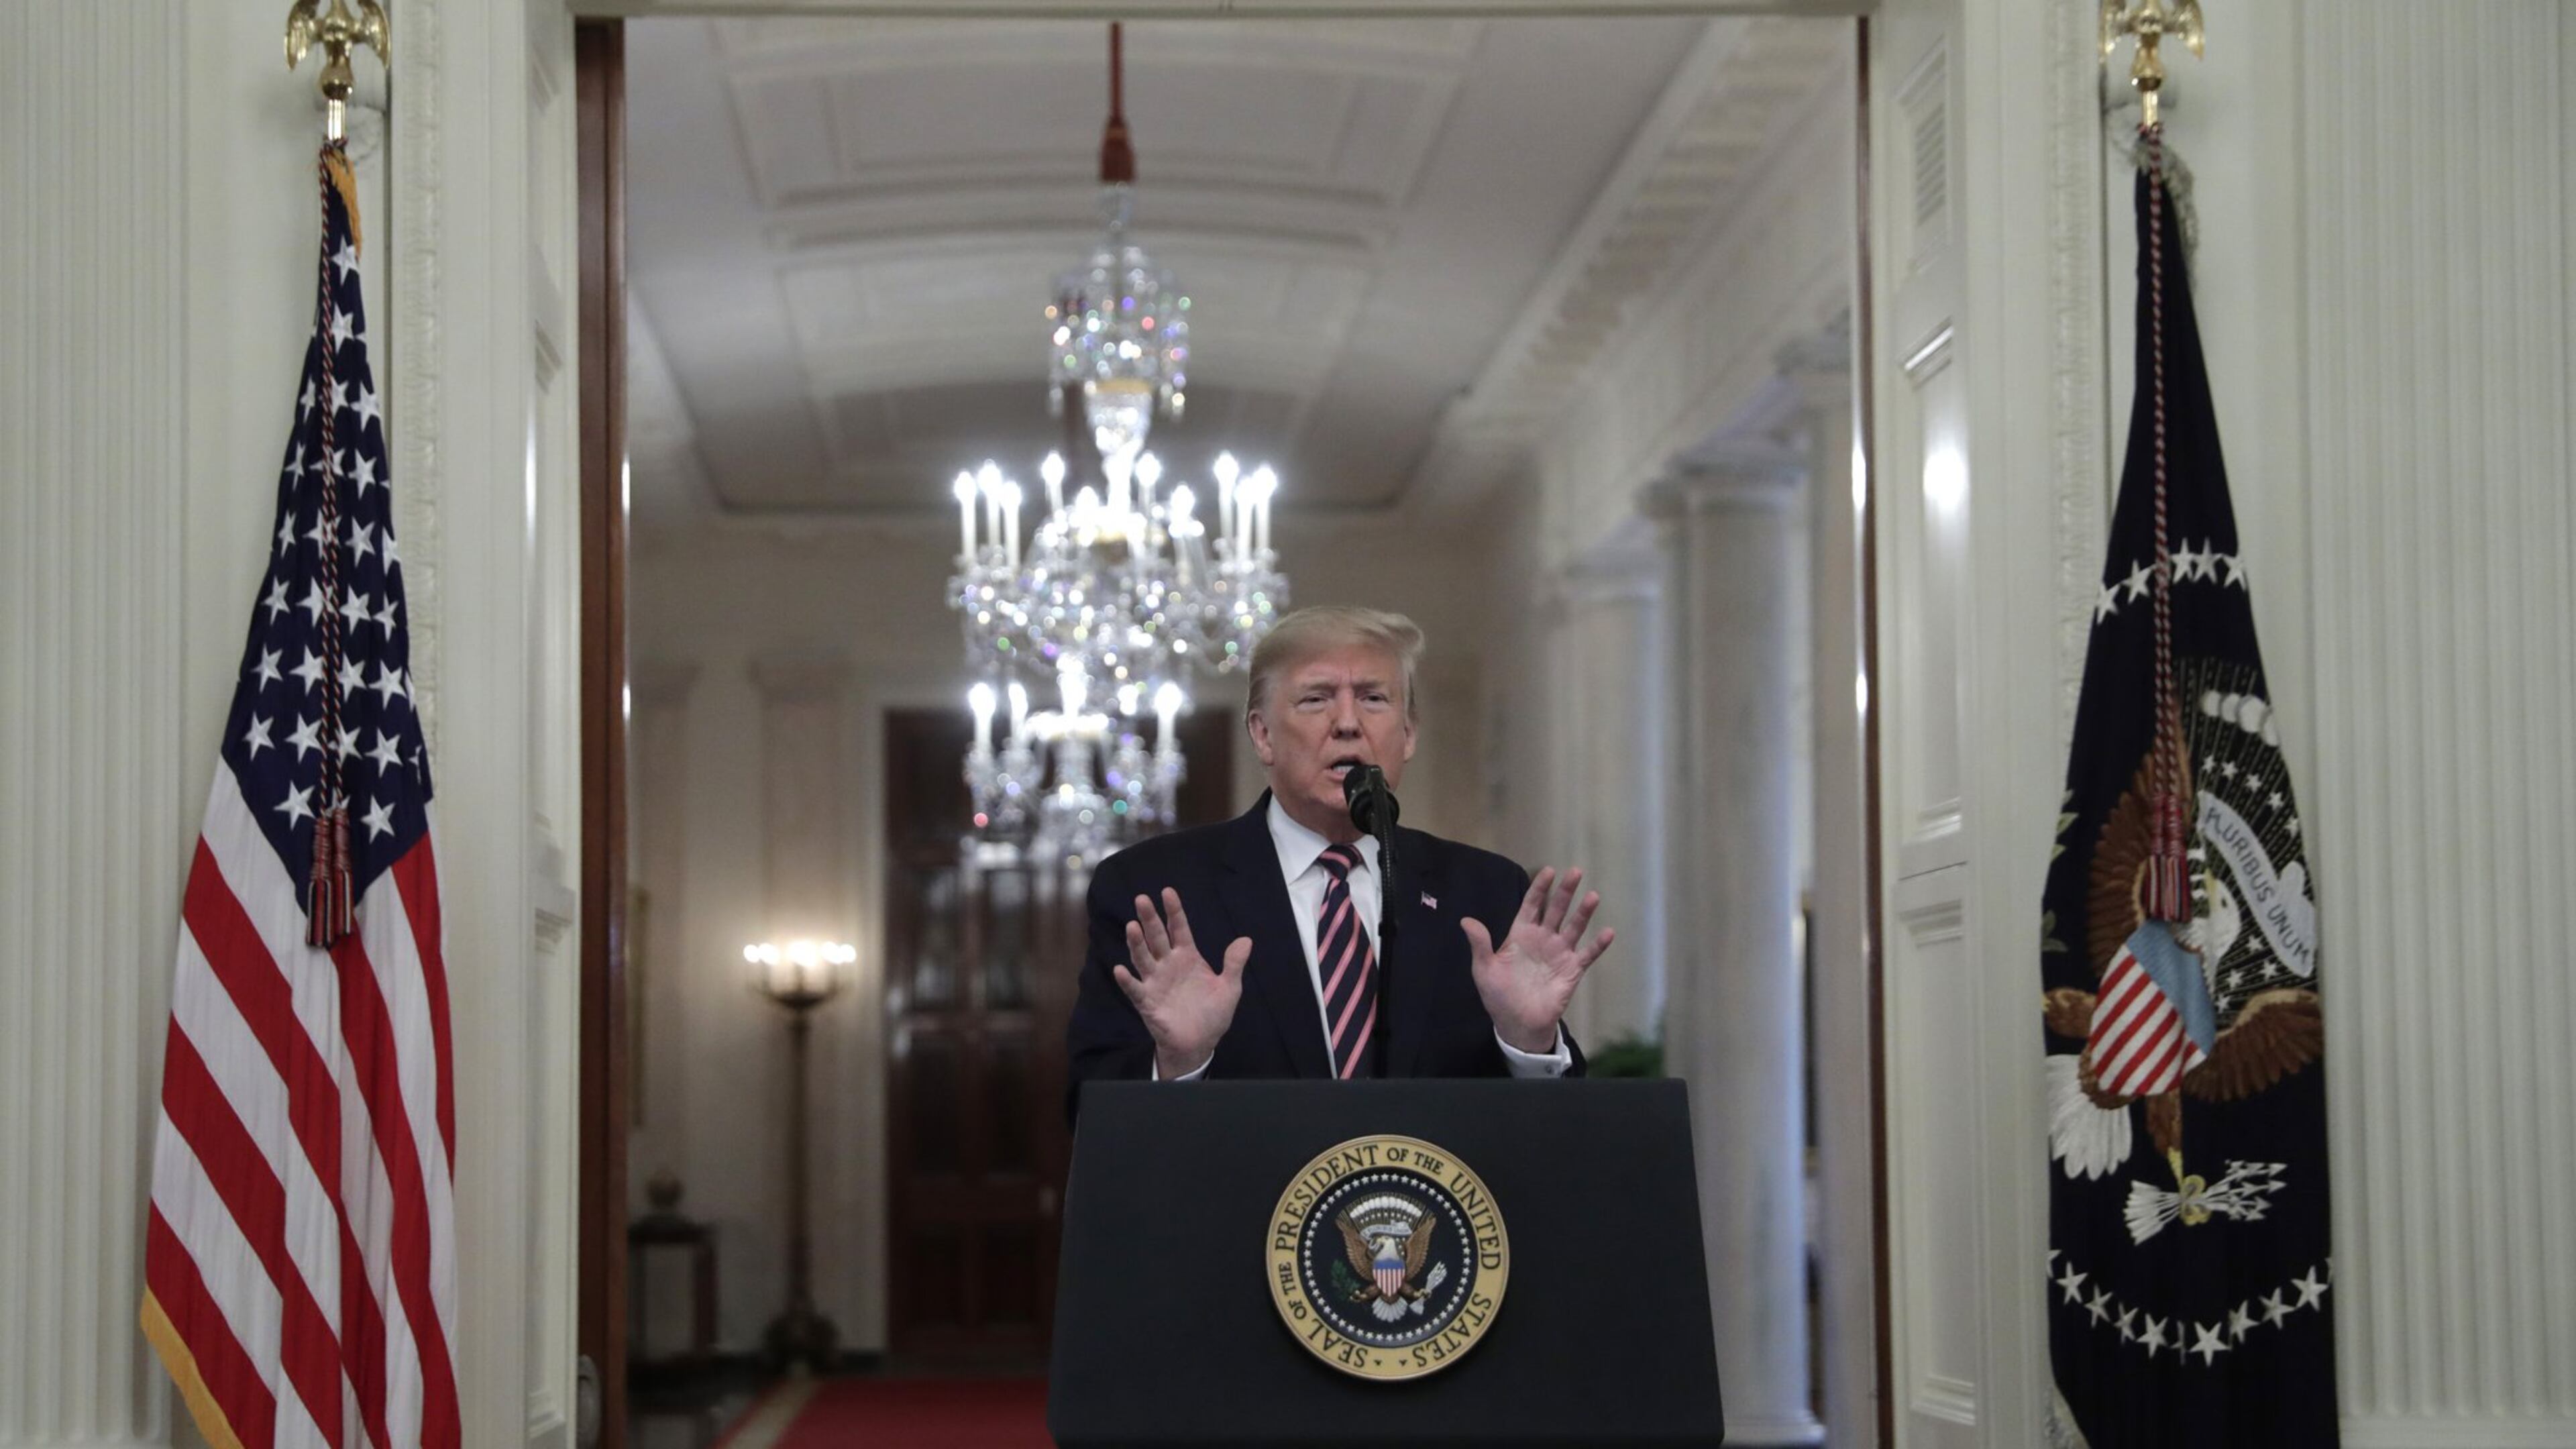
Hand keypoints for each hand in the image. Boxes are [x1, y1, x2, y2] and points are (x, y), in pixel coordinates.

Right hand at [1113, 888, 1250, 1078]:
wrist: (1200, 1043)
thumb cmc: (1212, 1014)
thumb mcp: (1229, 988)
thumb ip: (1234, 964)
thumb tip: (1246, 939)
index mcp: (1188, 957)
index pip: (1179, 929)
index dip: (1174, 911)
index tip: (1167, 891)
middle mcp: (1168, 965)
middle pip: (1157, 937)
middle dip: (1150, 919)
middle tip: (1142, 899)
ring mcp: (1155, 982)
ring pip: (1143, 958)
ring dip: (1136, 943)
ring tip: (1132, 927)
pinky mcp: (1147, 1002)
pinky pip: (1135, 989)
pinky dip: (1127, 980)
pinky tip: (1121, 969)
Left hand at [1463, 867, 1613, 1054]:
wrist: (1517, 1023)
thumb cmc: (1499, 995)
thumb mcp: (1484, 969)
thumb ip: (1480, 944)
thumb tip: (1466, 920)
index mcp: (1521, 934)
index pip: (1532, 905)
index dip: (1540, 888)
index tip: (1549, 871)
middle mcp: (1543, 939)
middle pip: (1556, 910)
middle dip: (1565, 891)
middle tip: (1576, 871)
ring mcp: (1559, 953)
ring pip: (1574, 927)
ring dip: (1584, 912)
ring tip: (1593, 896)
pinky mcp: (1572, 970)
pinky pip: (1588, 955)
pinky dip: (1598, 945)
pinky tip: (1608, 932)